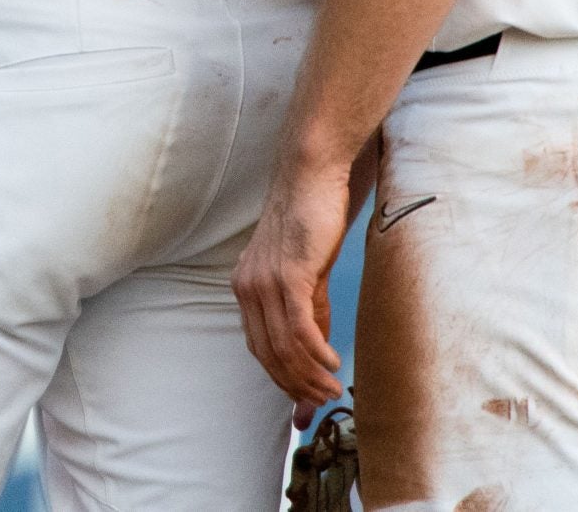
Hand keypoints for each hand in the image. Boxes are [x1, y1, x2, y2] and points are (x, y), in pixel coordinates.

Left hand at [233, 152, 351, 418]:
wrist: (310, 176)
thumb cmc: (310, 221)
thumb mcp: (306, 276)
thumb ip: (310, 314)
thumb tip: (318, 357)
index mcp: (245, 289)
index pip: (260, 348)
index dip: (282, 379)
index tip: (304, 401)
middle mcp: (247, 288)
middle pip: (269, 354)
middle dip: (297, 385)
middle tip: (323, 401)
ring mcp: (265, 282)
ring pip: (284, 346)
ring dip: (309, 376)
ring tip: (332, 389)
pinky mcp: (289, 275)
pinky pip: (299, 327)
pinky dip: (316, 352)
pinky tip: (332, 363)